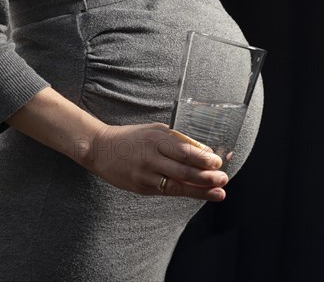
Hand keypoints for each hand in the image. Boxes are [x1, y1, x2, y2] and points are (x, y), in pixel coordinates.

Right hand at [82, 122, 228, 201]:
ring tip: (218, 193)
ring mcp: (145, 175)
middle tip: (224, 179)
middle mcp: (150, 158)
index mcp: (155, 139)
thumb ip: (179, 139)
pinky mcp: (140, 188)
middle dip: (206, 177)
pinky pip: (166, 192)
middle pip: (183, 171)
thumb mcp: (155, 130)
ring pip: (176, 185)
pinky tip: (198, 194)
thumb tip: (205, 151)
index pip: (183, 151)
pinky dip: (184, 192)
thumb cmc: (132, 137)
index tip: (218, 162)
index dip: (202, 159)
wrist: (100, 149)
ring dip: (200, 190)